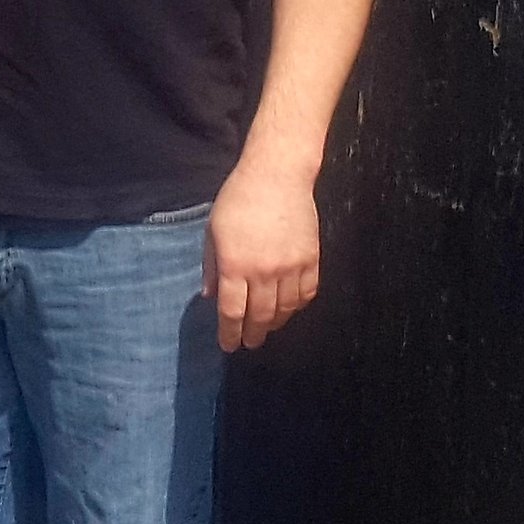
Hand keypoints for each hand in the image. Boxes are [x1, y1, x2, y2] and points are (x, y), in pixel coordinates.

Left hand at [204, 160, 319, 352]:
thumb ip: (212, 265)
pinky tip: (288, 309)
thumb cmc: (237, 200)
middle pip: (260, 316)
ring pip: (285, 310)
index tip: (228, 345)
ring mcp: (291, 269)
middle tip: (249, 343)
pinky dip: (296, 307)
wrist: (276, 177)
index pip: (232, 312)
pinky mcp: (311, 262)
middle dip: (253, 334)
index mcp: (235, 264)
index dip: (229, 333)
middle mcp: (264, 272)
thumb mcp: (213, 230)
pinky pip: (305, 295)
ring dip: (275, 324)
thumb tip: (211, 296)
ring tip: (266, 329)